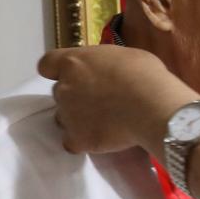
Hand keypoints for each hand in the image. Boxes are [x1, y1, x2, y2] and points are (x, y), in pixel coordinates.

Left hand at [38, 46, 193, 154]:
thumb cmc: (145, 75)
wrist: (153, 107)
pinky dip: (82, 141)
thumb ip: (104, 65)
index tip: (71, 75)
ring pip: (63, 118)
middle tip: (100, 100)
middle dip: (75, 96)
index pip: (47, 65)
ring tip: (103, 121)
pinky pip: (71, 142)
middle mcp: (63, 88)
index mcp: (73, 63)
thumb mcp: (124, 56)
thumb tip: (107, 72)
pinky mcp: (77, 139)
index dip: (56, 71)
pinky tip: (100, 137)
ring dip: (76, 119)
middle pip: (59, 93)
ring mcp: (67, 115)